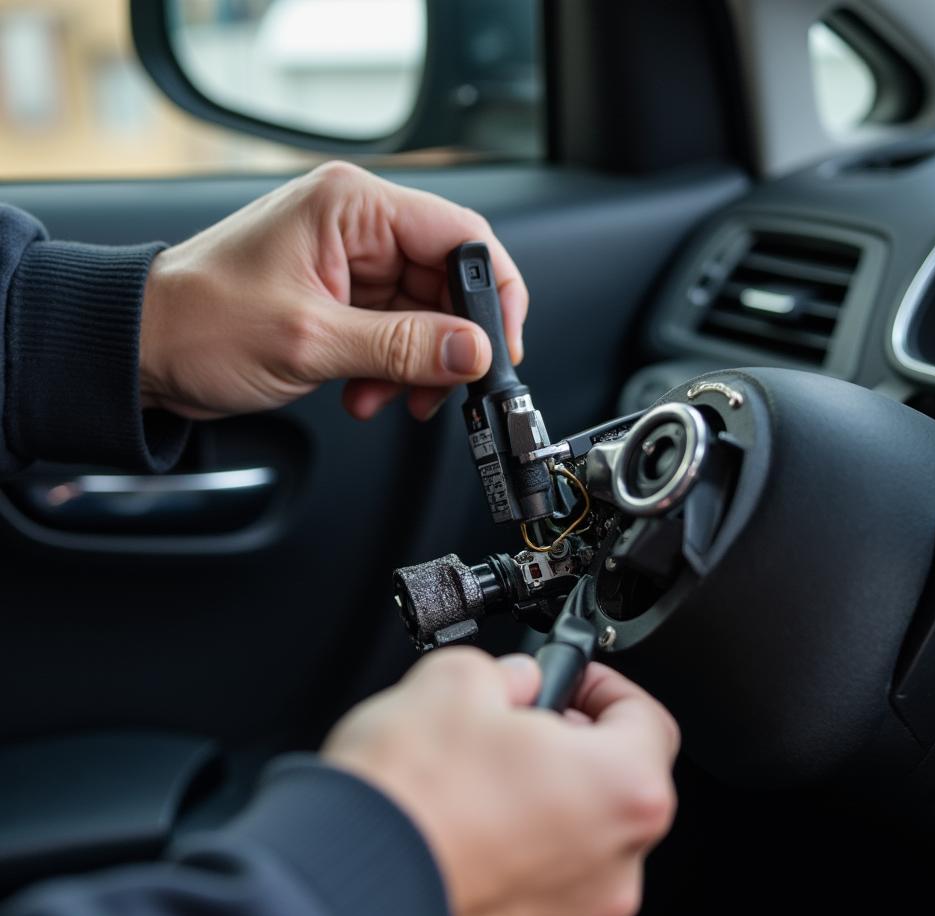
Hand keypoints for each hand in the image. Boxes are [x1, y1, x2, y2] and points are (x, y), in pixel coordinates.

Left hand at [139, 161, 526, 421]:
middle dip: (448, 342)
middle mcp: (356, 226)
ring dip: (416, 365)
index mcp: (352, 207)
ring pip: (425, 314)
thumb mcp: (312, 340)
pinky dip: (391, 370)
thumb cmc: (198, 324)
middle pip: (447, 281)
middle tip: (440, 388)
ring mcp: (350, 263)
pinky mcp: (341, 297)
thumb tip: (472, 351)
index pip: (460, 235)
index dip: (493, 292)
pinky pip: (395, 332)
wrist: (143, 350)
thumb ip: (403, 347)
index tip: (499, 347)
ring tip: (386, 396)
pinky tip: (364, 392)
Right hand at [322, 649, 678, 915]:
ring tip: (478, 772)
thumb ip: (510, 672)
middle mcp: (612, 865)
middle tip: (521, 721)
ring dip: (541, 799)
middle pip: (617, 785)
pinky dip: (512, 849)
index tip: (575, 679)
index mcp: (621, 791)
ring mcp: (568, 914)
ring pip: (575, 836)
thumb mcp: (459, 677)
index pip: (648, 720)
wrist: (337, 883)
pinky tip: (461, 821)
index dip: (607, 687)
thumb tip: (514, 682)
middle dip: (572, 744)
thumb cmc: (408, 795)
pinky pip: (536, 880)